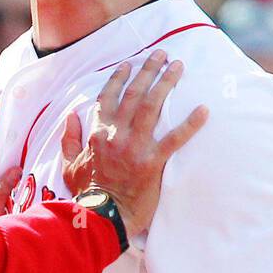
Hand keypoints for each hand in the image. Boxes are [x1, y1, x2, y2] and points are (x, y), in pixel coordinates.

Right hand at [60, 51, 208, 235]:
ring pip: (152, 107)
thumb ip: (69, 140)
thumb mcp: (69, 165)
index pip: (108, 98)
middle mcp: (116, 135)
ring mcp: (135, 147)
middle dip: (147, 71)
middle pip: (134, 94)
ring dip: (166, 83)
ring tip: (178, 66)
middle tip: (161, 54)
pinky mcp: (152, 162)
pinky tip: (203, 110)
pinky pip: (175, 139)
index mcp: (97, 134)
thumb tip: (71, 117)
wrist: (100, 217)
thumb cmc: (85, 195)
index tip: (129, 64)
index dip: (118, 78)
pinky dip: (190, 123)